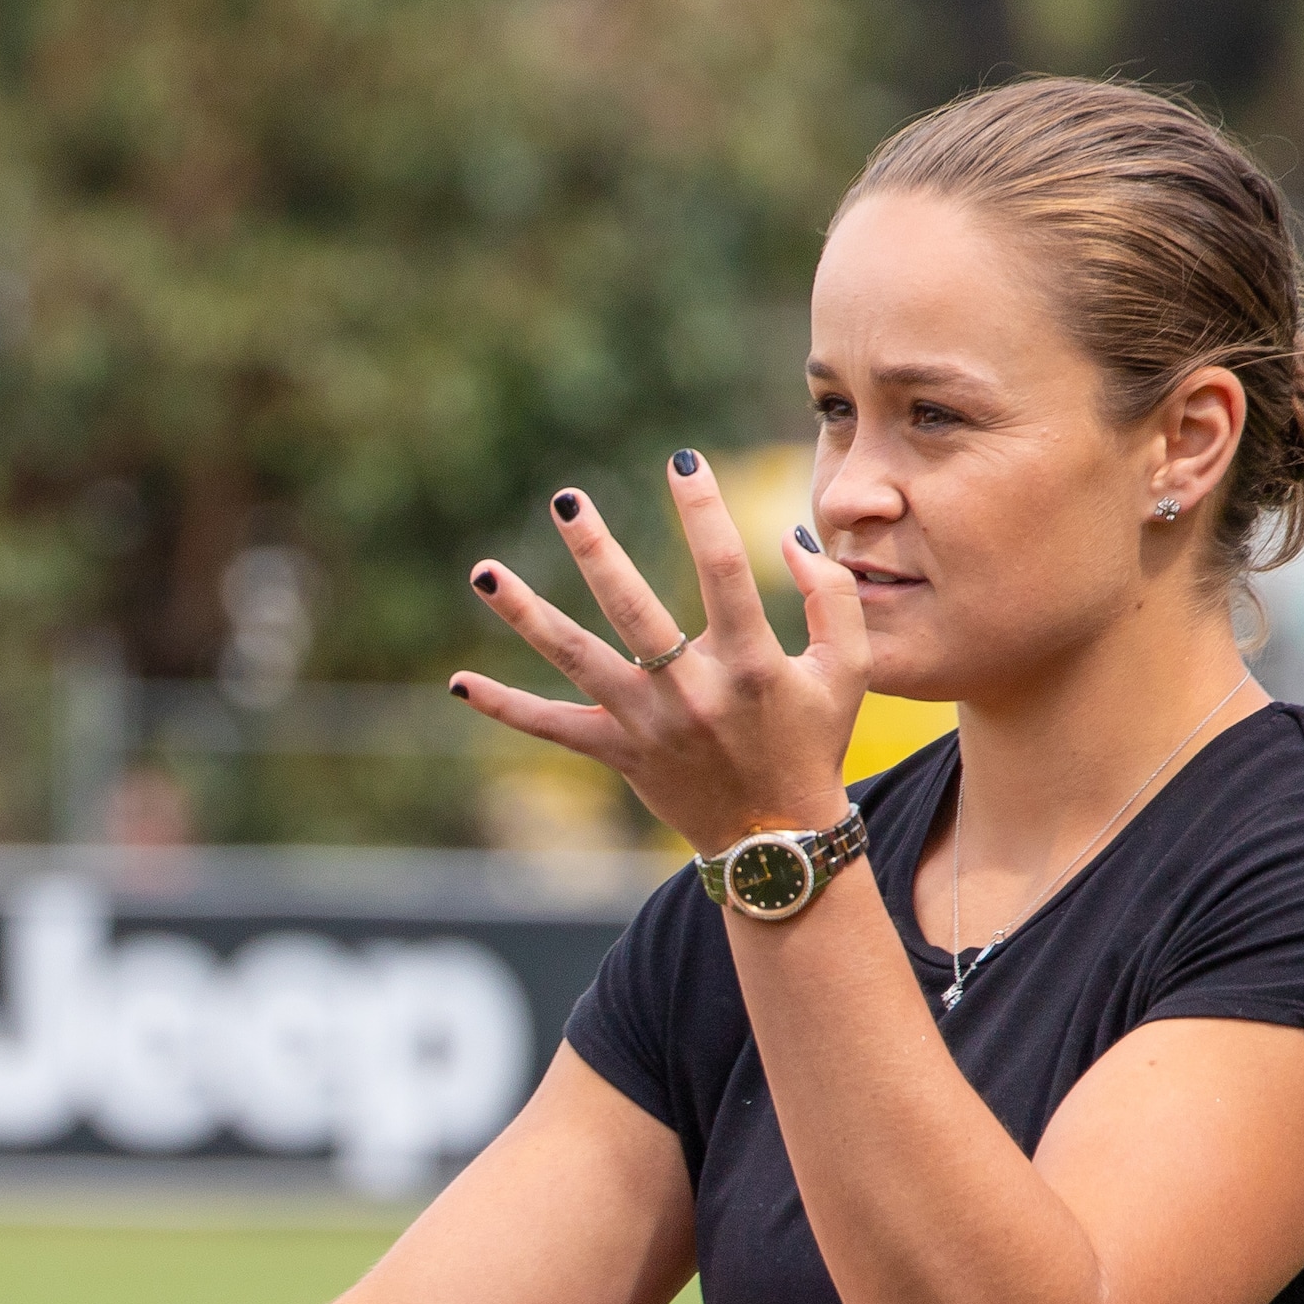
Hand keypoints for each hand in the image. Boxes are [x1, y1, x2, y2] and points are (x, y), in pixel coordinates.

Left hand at [448, 459, 869, 852]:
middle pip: (633, 609)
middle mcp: (691, 692)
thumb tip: (790, 534)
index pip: (724, 571)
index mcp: (750, 664)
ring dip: (526, 615)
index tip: (682, 460)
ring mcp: (646, 725)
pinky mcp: (616, 753)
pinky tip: (458, 682)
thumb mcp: (846, 670)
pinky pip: (551, 727)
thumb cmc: (812, 741)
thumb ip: (830, 595)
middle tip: (564, 499)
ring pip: (577, 659)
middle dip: (597, 550)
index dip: (703, 511)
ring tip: (484, 573)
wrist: (775, 844)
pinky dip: (504, 707)